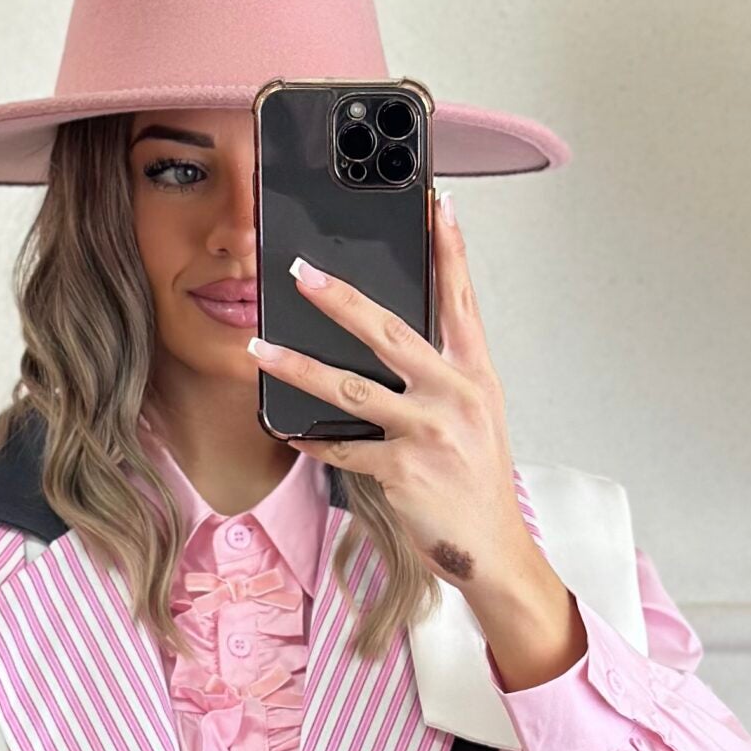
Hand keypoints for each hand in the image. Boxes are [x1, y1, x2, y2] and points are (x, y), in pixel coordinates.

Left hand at [246, 187, 526, 585]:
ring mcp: (427, 431)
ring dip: (299, 366)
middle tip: (302, 272)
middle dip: (342, 298)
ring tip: (260, 349)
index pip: (460, 300)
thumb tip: (388, 339)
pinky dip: (311, 438)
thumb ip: (442, 374)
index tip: (437, 204)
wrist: (490, 546)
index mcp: (475, 374)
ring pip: (350, 387)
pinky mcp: (401, 468)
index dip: (450, 250)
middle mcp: (454, 394)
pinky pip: (342, 446)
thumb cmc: (477, 480)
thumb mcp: (475, 415)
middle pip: (390, 332)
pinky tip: (287, 427)